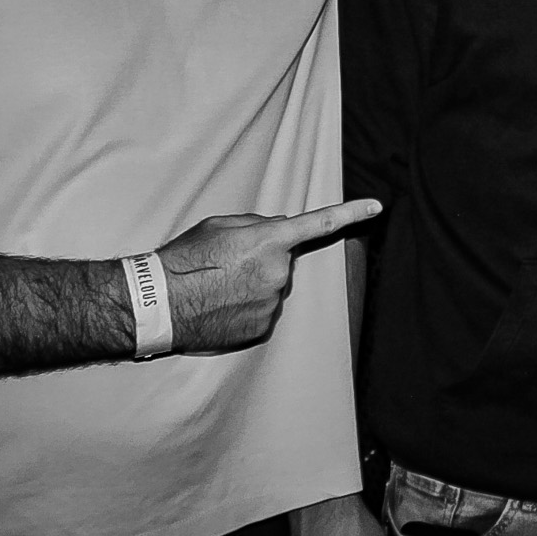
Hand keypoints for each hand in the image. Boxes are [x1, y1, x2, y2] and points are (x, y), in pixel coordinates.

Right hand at [158, 199, 380, 350]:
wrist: (158, 303)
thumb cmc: (183, 259)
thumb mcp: (218, 226)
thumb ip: (256, 225)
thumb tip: (278, 228)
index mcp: (269, 240)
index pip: (318, 224)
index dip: (351, 213)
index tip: (378, 207)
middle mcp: (278, 273)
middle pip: (281, 263)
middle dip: (261, 262)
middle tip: (225, 266)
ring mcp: (272, 303)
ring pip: (270, 290)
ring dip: (250, 288)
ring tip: (216, 288)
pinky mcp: (261, 328)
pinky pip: (261, 313)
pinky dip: (244, 310)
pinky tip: (219, 308)